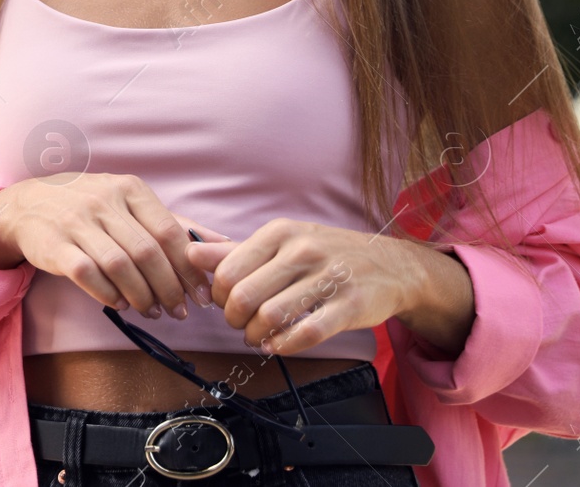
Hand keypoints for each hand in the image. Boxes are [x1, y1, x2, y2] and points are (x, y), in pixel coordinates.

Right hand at [0, 173, 229, 319]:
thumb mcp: (131, 203)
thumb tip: (224, 243)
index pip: (169, 232)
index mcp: (129, 188)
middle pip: (148, 253)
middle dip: (169, 288)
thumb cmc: (89, 207)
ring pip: (120, 266)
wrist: (27, 205)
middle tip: (179, 311)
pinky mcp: (54, 245)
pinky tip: (120, 303)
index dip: (189, 269)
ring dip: (142, 296)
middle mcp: (103, 201)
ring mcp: (76, 222)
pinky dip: (109, 295)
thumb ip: (175, 223)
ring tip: (152, 311)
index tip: (202, 295)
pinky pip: (88, 275)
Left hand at [184, 218, 432, 354]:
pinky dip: (284, 346)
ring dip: (256, 336)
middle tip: (241, 325)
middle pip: (244, 297)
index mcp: (280, 232)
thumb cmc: (326, 253)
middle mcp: (302, 251)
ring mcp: (329, 277)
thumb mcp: (280, 242)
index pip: (227, 271)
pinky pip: (306, 334)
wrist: (389, 264)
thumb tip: (190, 252)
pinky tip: (278, 345)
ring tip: (259, 337)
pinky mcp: (349, 306)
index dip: (219, 296)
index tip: (227, 304)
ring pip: (271, 317)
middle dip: (234, 320)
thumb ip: (233, 250)